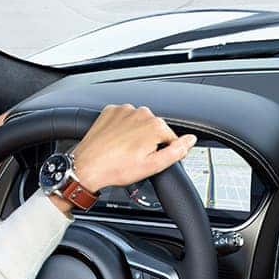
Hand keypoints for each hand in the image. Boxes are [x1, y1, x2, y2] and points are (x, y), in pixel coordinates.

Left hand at [69, 104, 195, 192]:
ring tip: (124, 151)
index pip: (170, 138)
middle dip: (149, 142)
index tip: (151, 160)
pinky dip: (122, 128)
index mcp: (155, 125)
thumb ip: (176, 152)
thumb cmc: (116, 168)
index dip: (163, 151)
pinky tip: (116, 142)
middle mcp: (141, 113)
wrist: (87, 166)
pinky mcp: (110, 111)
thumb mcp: (152, 167)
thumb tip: (190, 140)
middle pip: (154, 128)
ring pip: (138, 122)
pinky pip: (123, 118)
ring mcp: (124, 110)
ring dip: (135, 134)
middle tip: (136, 158)